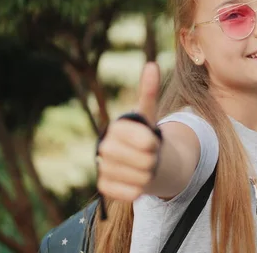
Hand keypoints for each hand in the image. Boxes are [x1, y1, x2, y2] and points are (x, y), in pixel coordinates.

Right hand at [96, 62, 160, 200]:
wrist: (139, 160)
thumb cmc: (144, 136)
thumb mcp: (148, 114)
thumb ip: (149, 91)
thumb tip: (151, 64)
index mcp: (117, 127)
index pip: (146, 140)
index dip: (154, 143)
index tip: (152, 140)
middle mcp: (104, 147)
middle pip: (145, 160)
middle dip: (153, 159)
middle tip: (150, 156)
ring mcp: (103, 167)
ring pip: (139, 178)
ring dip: (148, 175)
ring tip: (143, 167)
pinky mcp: (104, 187)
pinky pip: (130, 192)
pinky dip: (139, 189)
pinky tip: (136, 181)